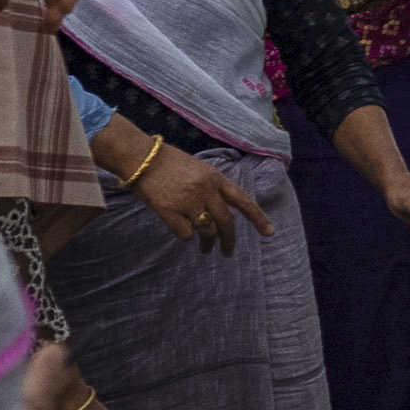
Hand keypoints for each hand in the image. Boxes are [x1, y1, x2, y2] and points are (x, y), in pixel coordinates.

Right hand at [126, 142, 256, 253]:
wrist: (140, 157)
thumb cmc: (168, 163)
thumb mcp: (199, 169)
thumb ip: (213, 189)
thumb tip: (223, 215)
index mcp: (215, 178)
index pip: (243, 200)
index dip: (258, 217)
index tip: (269, 232)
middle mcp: (205, 190)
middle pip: (226, 223)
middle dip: (229, 241)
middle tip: (227, 252)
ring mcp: (187, 201)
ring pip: (207, 231)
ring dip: (208, 244)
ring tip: (206, 250)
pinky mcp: (168, 210)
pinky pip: (185, 234)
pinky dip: (187, 237)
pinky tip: (184, 234)